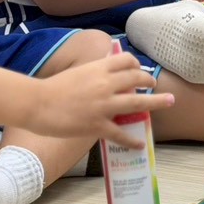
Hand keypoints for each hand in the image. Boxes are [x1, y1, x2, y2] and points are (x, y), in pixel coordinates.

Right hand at [29, 52, 170, 146]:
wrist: (37, 103)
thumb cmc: (52, 88)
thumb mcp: (76, 72)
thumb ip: (93, 72)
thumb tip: (104, 71)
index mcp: (98, 68)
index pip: (126, 60)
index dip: (136, 64)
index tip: (138, 69)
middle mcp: (106, 84)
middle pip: (137, 79)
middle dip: (149, 81)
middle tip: (153, 85)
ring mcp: (104, 105)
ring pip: (138, 103)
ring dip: (156, 102)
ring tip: (167, 102)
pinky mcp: (98, 125)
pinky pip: (121, 133)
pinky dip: (132, 139)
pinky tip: (140, 143)